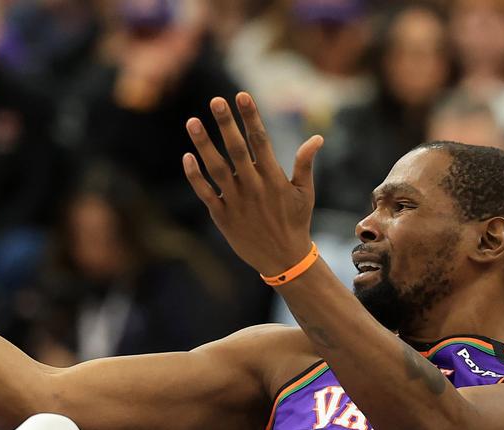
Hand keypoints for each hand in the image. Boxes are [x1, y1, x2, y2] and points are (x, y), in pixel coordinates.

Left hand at [182, 92, 321, 276]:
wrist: (283, 259)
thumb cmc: (296, 222)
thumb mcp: (306, 193)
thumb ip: (306, 164)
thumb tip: (317, 137)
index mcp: (274, 178)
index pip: (261, 141)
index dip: (251, 117)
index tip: (242, 95)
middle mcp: (254, 187)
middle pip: (237, 150)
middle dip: (226, 124)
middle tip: (215, 100)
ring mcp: (236, 202)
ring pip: (216, 169)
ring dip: (204, 145)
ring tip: (192, 121)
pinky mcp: (222, 217)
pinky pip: (205, 193)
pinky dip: (195, 177)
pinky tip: (187, 157)